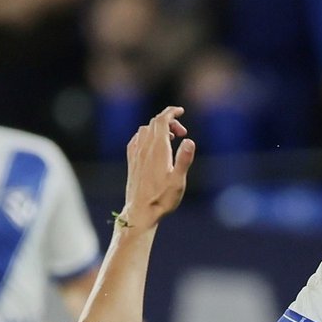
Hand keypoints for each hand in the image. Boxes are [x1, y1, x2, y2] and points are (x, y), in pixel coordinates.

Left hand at [118, 106, 196, 230]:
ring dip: (158, 128)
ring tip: (171, 140)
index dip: (171, 112)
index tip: (181, 110)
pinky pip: (137, 139)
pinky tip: (152, 145)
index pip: (162, 120)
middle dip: (169, 122)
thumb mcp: (178, 181)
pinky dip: (147, 135)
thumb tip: (189, 141)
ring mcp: (136, 153)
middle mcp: (145, 148)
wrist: (141, 211)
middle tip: (182, 133)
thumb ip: (184, 159)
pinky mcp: (132, 161)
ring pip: (145, 130)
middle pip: (155, 123)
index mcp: (158, 149)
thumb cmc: (162, 198)